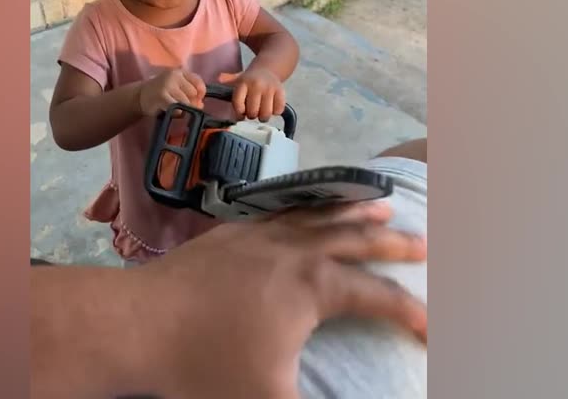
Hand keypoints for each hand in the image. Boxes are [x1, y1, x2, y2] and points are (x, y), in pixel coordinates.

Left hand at [133, 201, 426, 398]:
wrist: (135, 324)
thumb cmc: (203, 367)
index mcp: (313, 288)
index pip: (378, 297)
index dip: (411, 312)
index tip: (433, 328)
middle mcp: (293, 251)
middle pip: (355, 239)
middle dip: (393, 242)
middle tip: (423, 241)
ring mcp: (257, 234)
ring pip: (318, 214)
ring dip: (352, 210)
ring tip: (379, 200)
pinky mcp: (227, 232)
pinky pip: (278, 209)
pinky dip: (303, 204)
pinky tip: (303, 206)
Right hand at [138, 68, 205, 115]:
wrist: (139, 96)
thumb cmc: (162, 91)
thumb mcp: (177, 86)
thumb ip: (190, 93)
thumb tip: (201, 105)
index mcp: (180, 72)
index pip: (198, 82)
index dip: (200, 93)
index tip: (196, 99)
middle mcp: (174, 76)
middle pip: (193, 93)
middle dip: (191, 102)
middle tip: (182, 105)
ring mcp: (167, 85)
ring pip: (186, 102)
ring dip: (183, 109)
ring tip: (174, 108)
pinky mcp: (161, 96)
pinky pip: (177, 108)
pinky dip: (177, 113)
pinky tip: (170, 111)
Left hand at [220, 67, 285, 120]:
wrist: (268, 69)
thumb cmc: (250, 79)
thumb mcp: (237, 78)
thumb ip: (228, 80)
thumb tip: (219, 78)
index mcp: (243, 82)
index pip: (238, 104)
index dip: (239, 112)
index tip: (241, 113)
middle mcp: (256, 85)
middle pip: (252, 112)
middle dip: (251, 115)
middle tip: (252, 112)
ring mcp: (270, 88)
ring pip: (266, 113)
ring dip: (263, 116)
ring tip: (261, 112)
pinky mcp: (281, 92)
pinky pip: (278, 110)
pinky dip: (275, 112)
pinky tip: (271, 107)